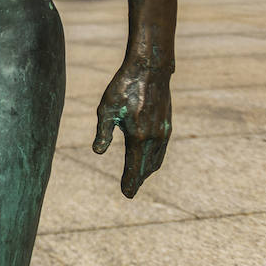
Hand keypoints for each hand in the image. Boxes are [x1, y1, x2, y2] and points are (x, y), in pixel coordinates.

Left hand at [93, 61, 172, 197]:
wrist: (150, 70)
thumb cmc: (123, 87)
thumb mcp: (106, 109)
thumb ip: (103, 132)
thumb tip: (97, 152)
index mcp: (138, 137)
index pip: (134, 167)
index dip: (130, 182)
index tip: (127, 194)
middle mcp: (154, 138)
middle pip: (146, 167)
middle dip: (138, 180)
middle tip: (130, 190)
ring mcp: (163, 132)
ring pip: (156, 160)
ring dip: (147, 170)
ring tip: (138, 178)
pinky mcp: (167, 125)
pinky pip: (162, 149)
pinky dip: (154, 159)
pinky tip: (149, 159)